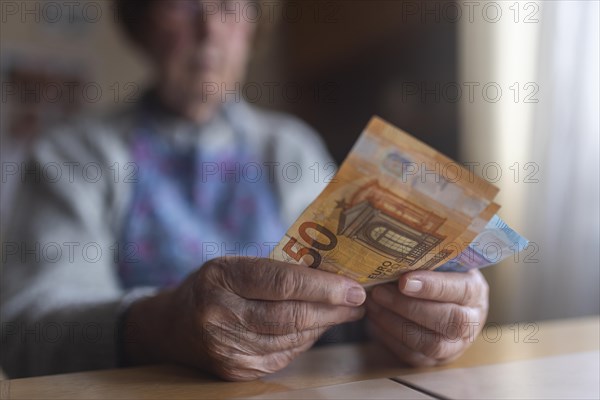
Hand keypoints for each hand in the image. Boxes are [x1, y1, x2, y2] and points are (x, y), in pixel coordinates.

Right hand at [124, 257, 365, 380]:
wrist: (173, 326)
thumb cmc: (213, 286)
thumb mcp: (235, 264)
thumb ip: (276, 269)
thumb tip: (331, 275)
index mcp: (221, 278)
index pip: (282, 283)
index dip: (323, 286)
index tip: (354, 286)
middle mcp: (221, 316)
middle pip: (291, 316)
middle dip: (332, 308)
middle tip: (359, 300)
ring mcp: (228, 349)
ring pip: (293, 339)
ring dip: (324, 325)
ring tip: (344, 311)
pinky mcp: (237, 371)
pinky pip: (285, 355)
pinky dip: (306, 340)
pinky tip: (316, 327)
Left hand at [366, 269, 488, 366]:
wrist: (442, 299)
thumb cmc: (438, 273)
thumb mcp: (441, 261)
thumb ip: (428, 258)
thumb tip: (397, 251)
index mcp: (476, 291)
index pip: (461, 290)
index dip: (433, 287)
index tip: (403, 280)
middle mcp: (471, 321)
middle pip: (448, 321)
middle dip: (408, 307)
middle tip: (379, 292)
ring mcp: (455, 345)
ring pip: (429, 343)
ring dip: (395, 323)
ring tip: (373, 305)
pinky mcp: (435, 360)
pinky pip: (412, 355)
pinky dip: (389, 338)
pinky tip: (374, 321)